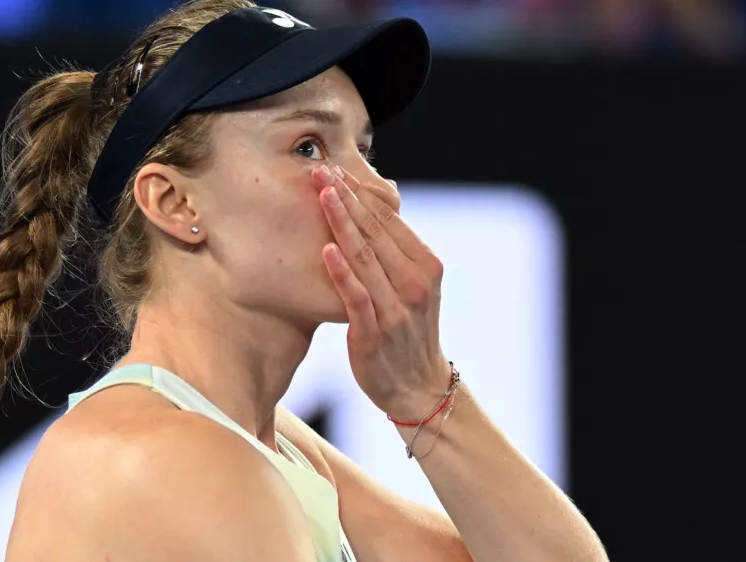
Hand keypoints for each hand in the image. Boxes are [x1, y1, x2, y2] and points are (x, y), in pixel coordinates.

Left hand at [312, 163, 451, 418]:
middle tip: (320, 168)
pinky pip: (356, 296)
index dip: (360, 192)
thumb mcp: (412, 286)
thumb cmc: (408, 331)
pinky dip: (342, 272)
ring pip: (365, 256)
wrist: (419, 386)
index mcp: (425, 265)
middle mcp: (414, 282)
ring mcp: (396, 307)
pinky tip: (326, 249)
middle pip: (375, 230)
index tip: (336, 168)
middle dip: (346, 196)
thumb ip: (395, 253)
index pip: (389, 220)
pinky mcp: (374, 331)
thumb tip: (374, 208)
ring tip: (321, 194)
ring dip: (341, 222)